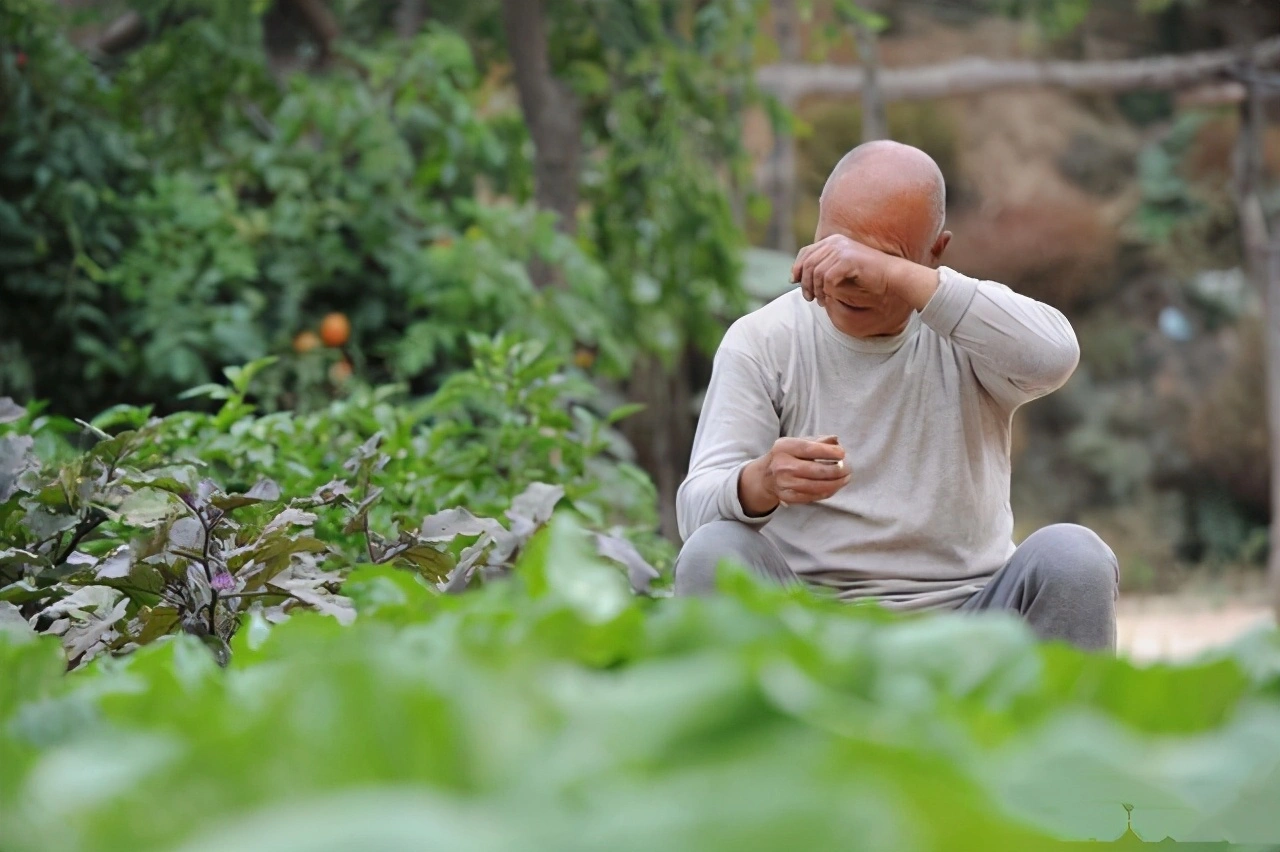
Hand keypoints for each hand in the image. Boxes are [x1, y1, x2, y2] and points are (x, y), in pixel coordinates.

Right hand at [738, 435, 849, 515]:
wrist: (765, 476)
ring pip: (816, 486)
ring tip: (846, 478)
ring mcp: (784, 483)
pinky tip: (835, 486)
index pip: (809, 449)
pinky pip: (813, 496)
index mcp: (784, 447)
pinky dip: (828, 492)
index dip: (829, 452)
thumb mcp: (797, 443)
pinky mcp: (788, 497)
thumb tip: (836, 440)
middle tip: (849, 468)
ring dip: (836, 483)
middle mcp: (782, 466)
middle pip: (815, 471)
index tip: (843, 453)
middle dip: (837, 470)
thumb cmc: (787, 456)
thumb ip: (818, 441)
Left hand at [790, 235, 937, 311]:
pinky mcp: (847, 260)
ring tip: (821, 301)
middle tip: (810, 298)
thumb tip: (793, 277)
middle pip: (807, 263)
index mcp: (833, 241)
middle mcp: (835, 242)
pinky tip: (829, 298)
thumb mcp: (840, 271)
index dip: (797, 268)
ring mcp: (842, 249)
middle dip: (805, 283)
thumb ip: (821, 270)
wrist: (892, 277)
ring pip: (815, 272)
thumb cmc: (867, 277)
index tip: (794, 282)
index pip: (806, 252)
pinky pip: (827, 278)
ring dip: (815, 290)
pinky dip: (826, 291)